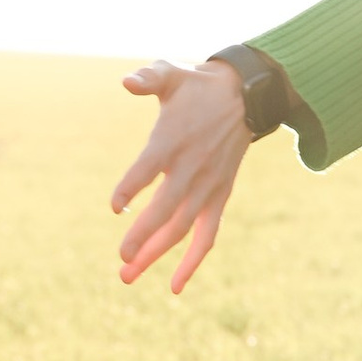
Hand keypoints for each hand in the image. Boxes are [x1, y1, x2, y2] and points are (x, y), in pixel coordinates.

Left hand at [111, 58, 250, 293]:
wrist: (245, 96)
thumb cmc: (197, 86)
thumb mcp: (172, 73)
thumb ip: (149, 78)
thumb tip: (128, 82)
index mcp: (173, 139)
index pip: (149, 168)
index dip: (132, 188)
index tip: (115, 207)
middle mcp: (192, 168)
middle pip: (166, 209)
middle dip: (143, 237)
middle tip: (121, 259)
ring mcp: (207, 187)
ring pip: (182, 229)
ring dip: (156, 254)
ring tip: (128, 275)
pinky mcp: (219, 196)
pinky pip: (207, 235)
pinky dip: (192, 261)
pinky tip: (175, 286)